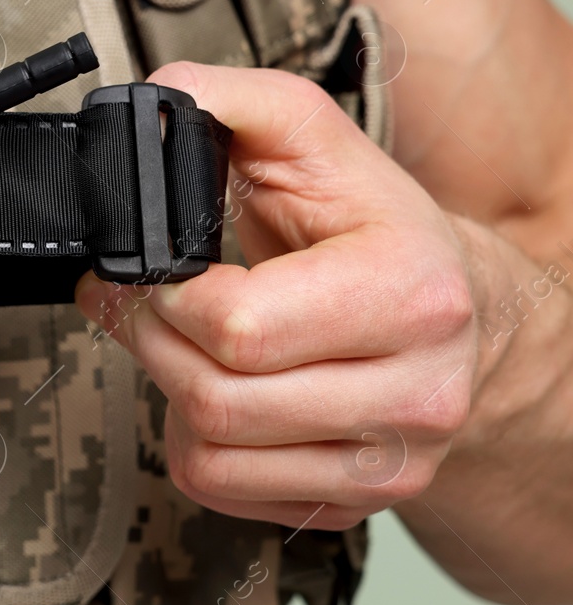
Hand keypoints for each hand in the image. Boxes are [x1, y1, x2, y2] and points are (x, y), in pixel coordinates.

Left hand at [76, 64, 478, 530]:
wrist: (464, 314)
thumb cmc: (378, 229)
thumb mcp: (314, 138)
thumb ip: (232, 102)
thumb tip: (155, 104)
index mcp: (411, 293)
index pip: (238, 327)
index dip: (162, 296)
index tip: (145, 270)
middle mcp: (417, 390)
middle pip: (216, 398)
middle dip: (150, 340)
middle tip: (140, 302)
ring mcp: (390, 460)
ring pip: (212, 455)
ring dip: (167, 393)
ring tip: (181, 342)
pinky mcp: (353, 502)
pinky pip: (224, 491)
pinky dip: (196, 444)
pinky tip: (219, 394)